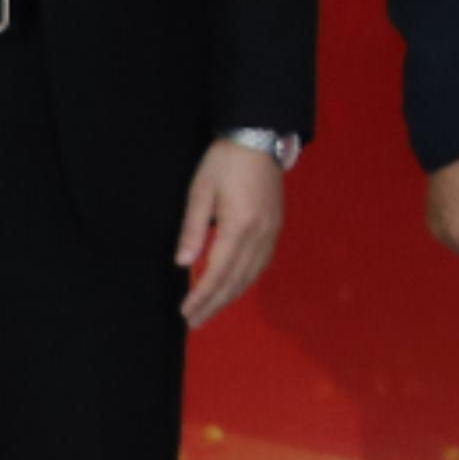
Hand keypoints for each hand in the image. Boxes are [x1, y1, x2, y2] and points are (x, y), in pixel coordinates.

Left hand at [175, 139, 289, 328]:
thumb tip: (183, 263)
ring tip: (211, 310)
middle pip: (236, 280)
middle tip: (194, 322)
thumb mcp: (200, 190)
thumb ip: (193, 229)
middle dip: (214, 304)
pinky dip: (245, 281)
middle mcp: (260, 235)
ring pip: (251, 275)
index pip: (217, 272)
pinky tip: (234, 286)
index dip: (201, 296)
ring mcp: (271, 232)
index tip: (185, 312)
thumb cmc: (225, 162)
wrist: (259, 138)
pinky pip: (261, 264)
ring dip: (230, 296)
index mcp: (239, 226)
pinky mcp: (275, 227)